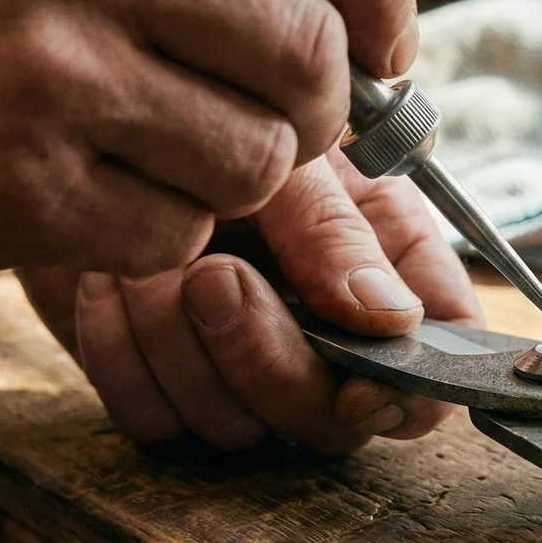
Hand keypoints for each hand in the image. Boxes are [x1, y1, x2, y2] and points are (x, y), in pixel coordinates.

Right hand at [0, 0, 414, 274]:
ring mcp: (44, 69)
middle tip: (281, 117)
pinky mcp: (9, 188)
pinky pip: (175, 234)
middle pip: (307, 49)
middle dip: (320, 102)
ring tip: (166, 153)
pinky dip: (160, 231)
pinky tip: (96, 196)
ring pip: (257, 158)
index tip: (384, 36)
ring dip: (236, 173)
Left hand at [19, 153, 482, 454]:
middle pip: (336, 419)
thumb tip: (393, 320)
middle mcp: (327, 329)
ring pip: (239, 431)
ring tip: (147, 261)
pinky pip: (155, 423)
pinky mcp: (162, 384)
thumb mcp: (287, 154)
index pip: (442, 353)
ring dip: (182, 349)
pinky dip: (123, 357)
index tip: (357, 386)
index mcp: (387, 263)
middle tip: (215, 277)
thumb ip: (338, 233)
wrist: (99, 119)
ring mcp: (244, 366)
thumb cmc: (212, 111)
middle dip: (271, 362)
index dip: (411, 387)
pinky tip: (108, 284)